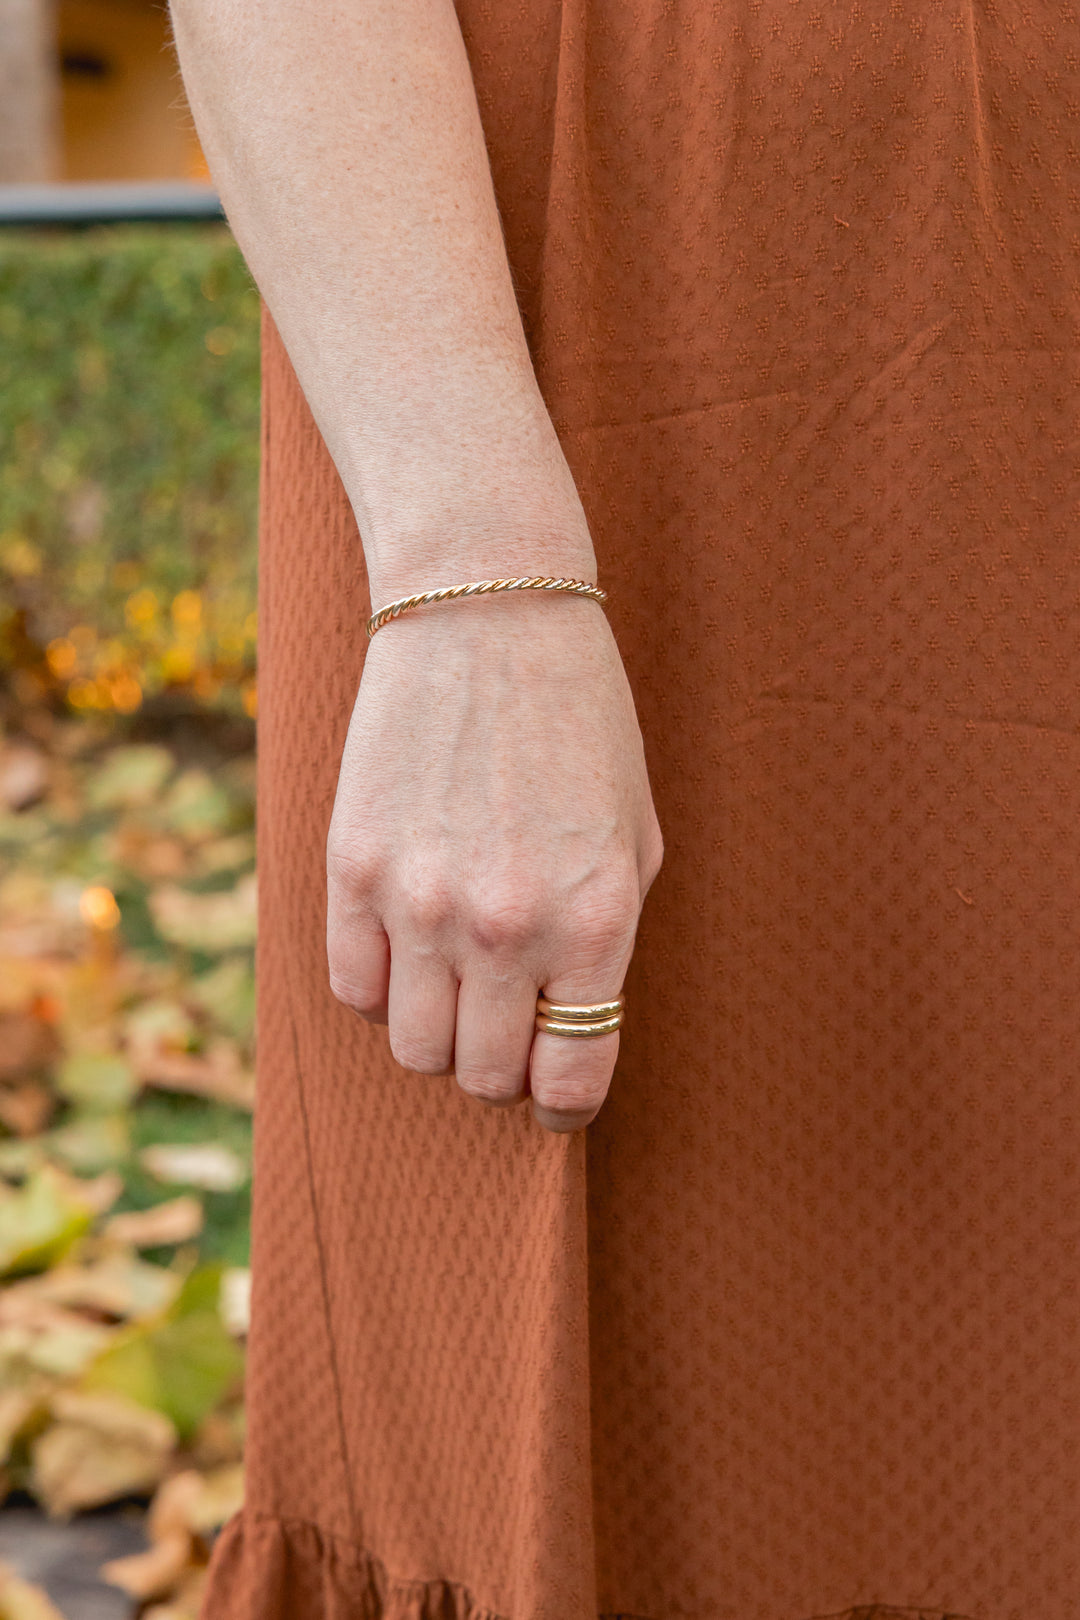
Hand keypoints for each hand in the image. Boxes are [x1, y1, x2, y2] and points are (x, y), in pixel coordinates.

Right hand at [325, 593, 663, 1131]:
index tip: (556, 1098)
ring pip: (415, 1048)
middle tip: (510, 1029)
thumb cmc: (582, 725)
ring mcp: (420, 901)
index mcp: (595, 921)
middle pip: (487, 1075)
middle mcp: (506, 927)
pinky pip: (352, 990)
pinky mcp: (351, 868)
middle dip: (504, 1069)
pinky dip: (381, 989)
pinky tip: (406, 948)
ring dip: (441, 1036)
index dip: (565, 1105)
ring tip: (457, 988)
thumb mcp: (633, 836)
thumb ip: (607, 941)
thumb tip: (571, 1025)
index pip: (571, 1079)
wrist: (489, 617)